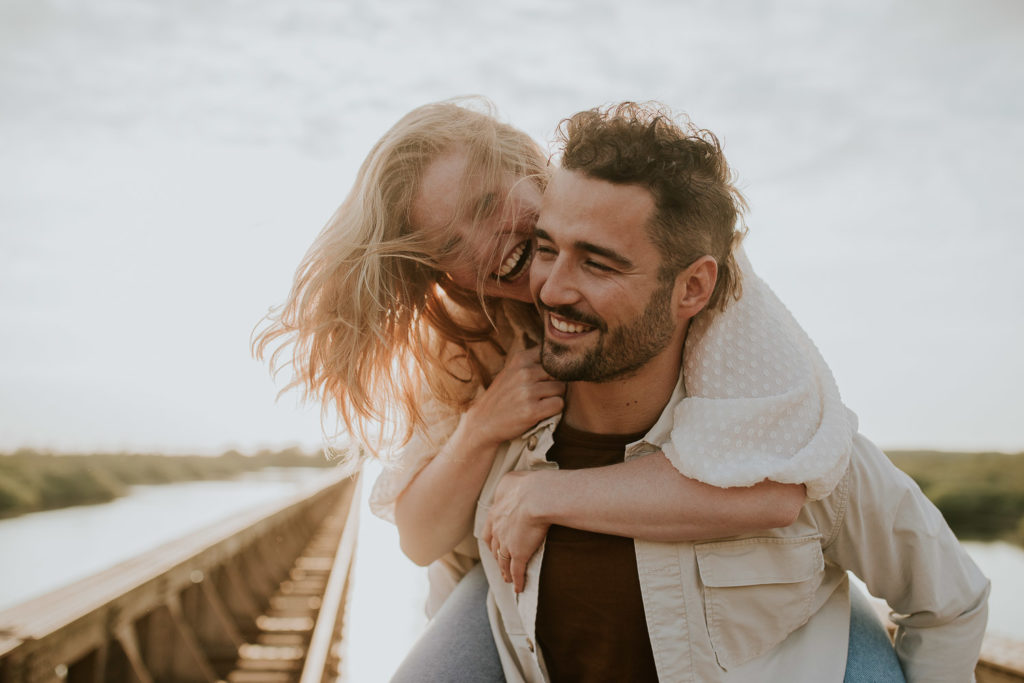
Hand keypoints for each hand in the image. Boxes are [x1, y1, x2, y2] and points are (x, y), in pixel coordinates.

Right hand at [465, 347, 564, 448]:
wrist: (483, 422)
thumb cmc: (502, 397)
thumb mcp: (511, 371)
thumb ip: (532, 362)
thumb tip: (561, 356)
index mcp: (520, 359)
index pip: (552, 356)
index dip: (554, 368)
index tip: (545, 377)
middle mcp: (524, 372)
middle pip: (559, 373)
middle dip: (555, 383)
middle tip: (542, 394)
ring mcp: (528, 391)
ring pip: (561, 389)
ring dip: (555, 397)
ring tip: (540, 403)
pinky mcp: (532, 410)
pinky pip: (559, 404)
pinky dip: (554, 410)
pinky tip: (541, 412)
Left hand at [481, 470, 549, 593]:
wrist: (536, 497)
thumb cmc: (527, 485)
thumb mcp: (511, 480)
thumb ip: (507, 486)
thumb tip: (508, 486)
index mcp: (495, 514)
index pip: (489, 532)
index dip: (492, 541)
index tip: (494, 546)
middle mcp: (497, 530)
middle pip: (494, 549)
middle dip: (496, 558)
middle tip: (500, 565)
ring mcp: (507, 544)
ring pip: (503, 562)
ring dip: (505, 572)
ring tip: (507, 579)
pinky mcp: (519, 554)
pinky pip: (516, 572)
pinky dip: (517, 581)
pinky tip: (518, 589)